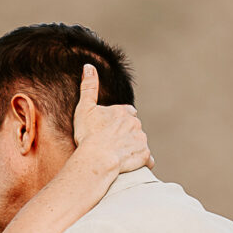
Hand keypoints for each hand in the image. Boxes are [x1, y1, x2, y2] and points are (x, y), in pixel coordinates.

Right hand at [71, 61, 149, 178]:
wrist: (98, 158)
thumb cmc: (89, 134)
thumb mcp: (85, 108)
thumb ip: (88, 87)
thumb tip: (89, 66)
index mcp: (124, 112)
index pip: (127, 112)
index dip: (119, 120)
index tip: (110, 128)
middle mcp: (136, 124)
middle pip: (134, 128)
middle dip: (127, 134)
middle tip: (113, 143)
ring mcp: (142, 140)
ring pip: (140, 142)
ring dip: (133, 147)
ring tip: (118, 155)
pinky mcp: (145, 156)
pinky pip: (147, 159)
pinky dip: (142, 162)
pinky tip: (132, 165)